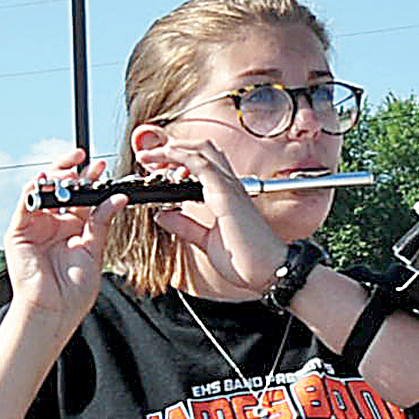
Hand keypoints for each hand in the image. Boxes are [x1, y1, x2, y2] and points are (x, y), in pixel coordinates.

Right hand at [5, 148, 126, 321]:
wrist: (55, 311)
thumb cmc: (74, 290)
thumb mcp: (94, 251)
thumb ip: (102, 222)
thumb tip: (118, 197)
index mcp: (73, 229)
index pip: (81, 197)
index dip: (90, 180)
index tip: (101, 167)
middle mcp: (53, 224)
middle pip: (60, 188)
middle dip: (71, 171)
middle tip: (83, 159)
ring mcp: (35, 226)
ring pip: (42, 191)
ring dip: (54, 176)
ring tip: (68, 169)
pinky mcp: (18, 232)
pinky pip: (25, 204)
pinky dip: (33, 190)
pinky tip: (44, 181)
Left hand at [138, 137, 288, 295]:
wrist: (269, 271)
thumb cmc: (247, 260)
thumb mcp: (206, 241)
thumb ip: (185, 226)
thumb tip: (163, 215)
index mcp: (227, 196)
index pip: (203, 164)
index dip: (179, 159)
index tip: (157, 166)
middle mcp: (230, 186)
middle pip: (203, 149)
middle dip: (174, 147)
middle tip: (149, 156)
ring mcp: (230, 187)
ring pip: (201, 150)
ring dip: (173, 149)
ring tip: (150, 155)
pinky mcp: (226, 194)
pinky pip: (201, 165)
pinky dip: (181, 158)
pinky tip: (165, 160)